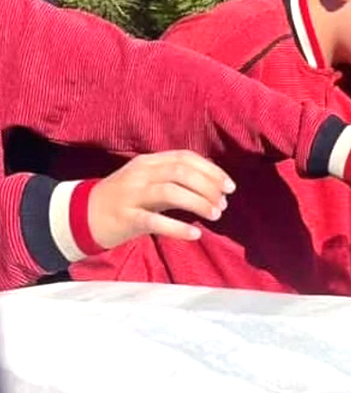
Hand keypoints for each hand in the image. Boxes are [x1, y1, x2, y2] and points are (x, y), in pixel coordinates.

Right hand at [89, 150, 234, 248]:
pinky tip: (195, 234)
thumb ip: (175, 179)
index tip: (229, 186)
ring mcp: (131, 195)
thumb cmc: (123, 200)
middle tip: (223, 203)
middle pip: (181, 172)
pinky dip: (178, 228)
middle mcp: (140, 174)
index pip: (185, 157)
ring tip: (216, 215)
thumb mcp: (147, 181)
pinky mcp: (125, 218)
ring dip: (199, 203)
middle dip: (209, 186)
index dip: (212, 170)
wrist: (80, 216)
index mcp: (148, 162)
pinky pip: (154, 221)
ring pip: (171, 191)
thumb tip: (213, 186)